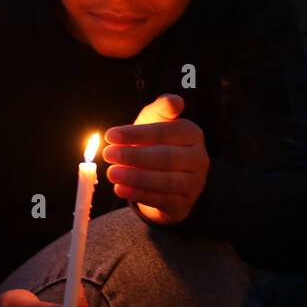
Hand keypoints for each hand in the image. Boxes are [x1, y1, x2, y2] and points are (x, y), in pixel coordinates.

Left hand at [103, 93, 208, 224]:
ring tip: (112, 173)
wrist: (166, 177)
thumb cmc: (156, 143)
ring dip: (135, 177)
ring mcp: (194, 183)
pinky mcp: (183, 204)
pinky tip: (120, 189)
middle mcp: (198, 159)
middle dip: (134, 156)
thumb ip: (160, 110)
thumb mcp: (155, 123)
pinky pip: (161, 200)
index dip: (136, 134)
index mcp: (192, 134)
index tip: (110, 135)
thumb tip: (175, 102)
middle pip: (166, 157)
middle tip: (108, 154)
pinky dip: (139, 195)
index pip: (164, 132)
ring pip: (165, 181)